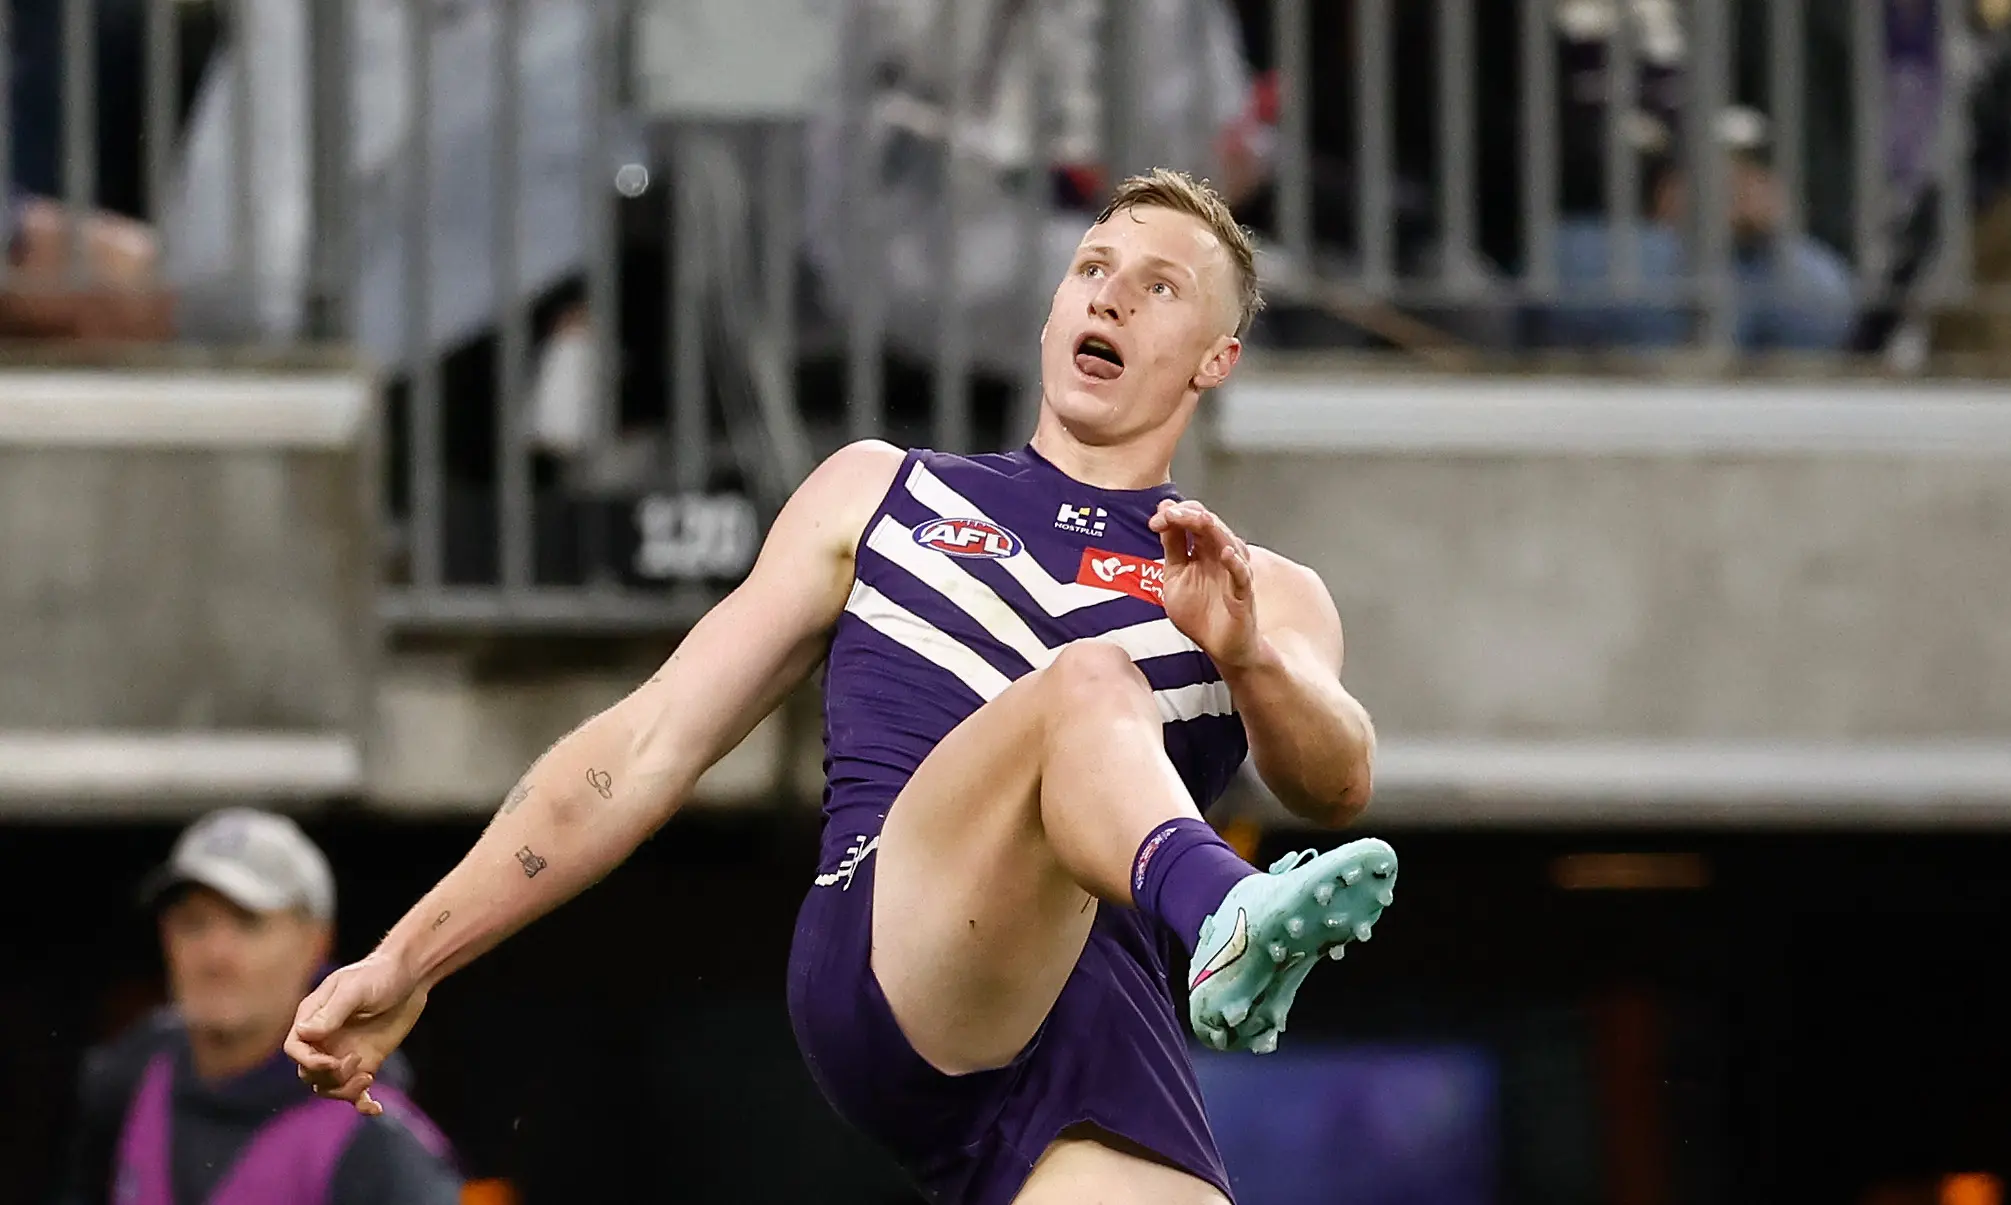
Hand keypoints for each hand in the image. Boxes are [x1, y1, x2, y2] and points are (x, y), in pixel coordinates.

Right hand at [285, 954, 429, 1115]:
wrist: (410, 976)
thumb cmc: (379, 974)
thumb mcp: (356, 989)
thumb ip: (332, 1013)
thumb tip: (304, 1034)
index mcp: (313, 1019)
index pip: (294, 1049)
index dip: (308, 1061)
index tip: (332, 1061)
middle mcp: (324, 1040)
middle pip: (309, 1073)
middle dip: (329, 1076)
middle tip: (357, 1061)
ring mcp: (343, 1053)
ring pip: (329, 1087)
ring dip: (345, 1090)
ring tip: (367, 1076)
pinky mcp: (365, 1062)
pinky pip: (355, 1092)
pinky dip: (362, 1103)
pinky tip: (375, 1108)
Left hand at [1150, 499, 1260, 669]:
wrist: (1219, 647)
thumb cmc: (1200, 614)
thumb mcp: (1175, 576)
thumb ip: (1172, 547)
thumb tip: (1163, 514)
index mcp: (1203, 549)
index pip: (1193, 519)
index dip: (1174, 515)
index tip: (1155, 522)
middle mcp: (1220, 556)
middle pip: (1210, 525)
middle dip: (1190, 516)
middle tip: (1170, 515)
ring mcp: (1234, 573)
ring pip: (1229, 542)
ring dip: (1214, 530)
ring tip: (1199, 520)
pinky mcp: (1243, 595)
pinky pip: (1242, 576)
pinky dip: (1236, 564)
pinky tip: (1226, 554)